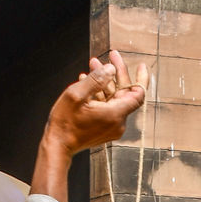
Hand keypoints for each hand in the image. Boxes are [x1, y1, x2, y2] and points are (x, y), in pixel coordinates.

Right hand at [30, 53, 146, 201]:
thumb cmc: (65, 122)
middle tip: (110, 55)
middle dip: (117, 73)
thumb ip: (95, 80)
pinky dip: (101, 93)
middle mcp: (118, 123)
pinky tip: (89, 81)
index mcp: (114, 114)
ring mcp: (112, 127)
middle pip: (125, 93)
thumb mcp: (76, 94)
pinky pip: (108, 107)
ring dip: (105, 81)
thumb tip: (111, 69)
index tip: (140, 65)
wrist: (59, 146)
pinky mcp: (106, 129)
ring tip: (93, 65)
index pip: (137, 95)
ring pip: (115, 98)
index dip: (141, 79)